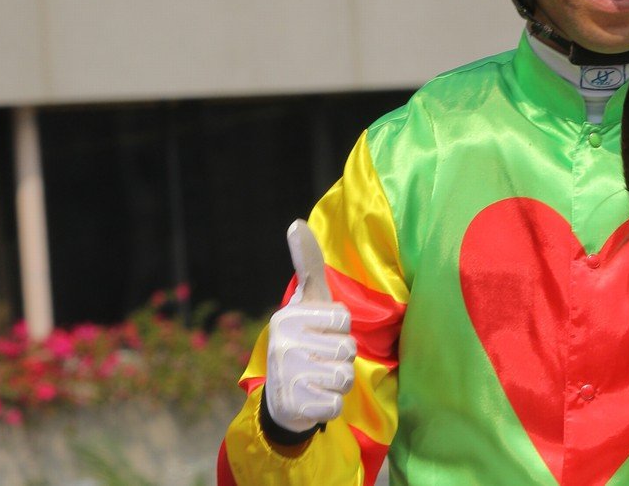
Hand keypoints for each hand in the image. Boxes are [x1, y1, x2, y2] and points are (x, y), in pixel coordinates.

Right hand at [263, 219, 355, 433]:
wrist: (281, 398)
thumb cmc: (303, 340)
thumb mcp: (307, 300)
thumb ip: (307, 263)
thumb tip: (296, 223)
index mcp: (287, 316)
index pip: (343, 319)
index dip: (340, 329)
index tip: (321, 332)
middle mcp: (282, 344)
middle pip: (347, 349)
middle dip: (341, 357)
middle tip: (319, 359)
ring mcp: (286, 376)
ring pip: (344, 376)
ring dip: (338, 381)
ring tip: (318, 378)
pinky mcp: (294, 406)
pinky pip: (336, 403)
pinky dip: (331, 404)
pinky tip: (314, 399)